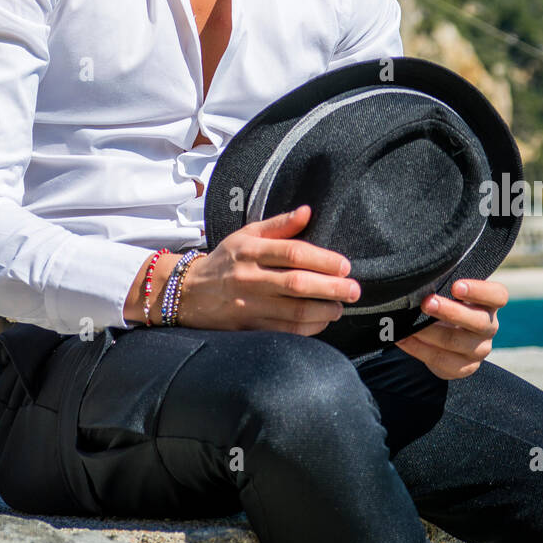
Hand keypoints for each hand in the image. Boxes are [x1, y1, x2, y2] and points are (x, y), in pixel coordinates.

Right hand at [178, 205, 360, 333]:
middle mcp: (250, 277)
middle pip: (297, 283)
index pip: (293, 253)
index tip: (345, 266)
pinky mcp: (248, 327)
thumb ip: (279, 225)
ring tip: (340, 307)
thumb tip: (308, 211)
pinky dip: (308, 328)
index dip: (323, 260)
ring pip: (294, 311)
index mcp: (251, 250)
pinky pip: (285, 331)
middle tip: (354, 289)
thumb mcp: (246, 234)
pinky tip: (322, 321)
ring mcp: (248, 305)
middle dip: (332, 287)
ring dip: (324, 310)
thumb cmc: (225, 260)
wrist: (188, 293)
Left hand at [395, 278, 507, 379]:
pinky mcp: (465, 368)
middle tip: (426, 303)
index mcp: (490, 304)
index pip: (498, 296)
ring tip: (410, 325)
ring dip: (429, 332)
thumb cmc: (447, 303)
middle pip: (478, 321)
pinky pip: (442, 360)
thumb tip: (422, 278)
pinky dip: (419, 350)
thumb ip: (444, 284)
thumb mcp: (451, 293)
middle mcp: (490, 327)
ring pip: (456, 342)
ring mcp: (480, 350)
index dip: (479, 291)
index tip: (456, 286)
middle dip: (449, 311)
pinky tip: (404, 339)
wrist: (444, 337)